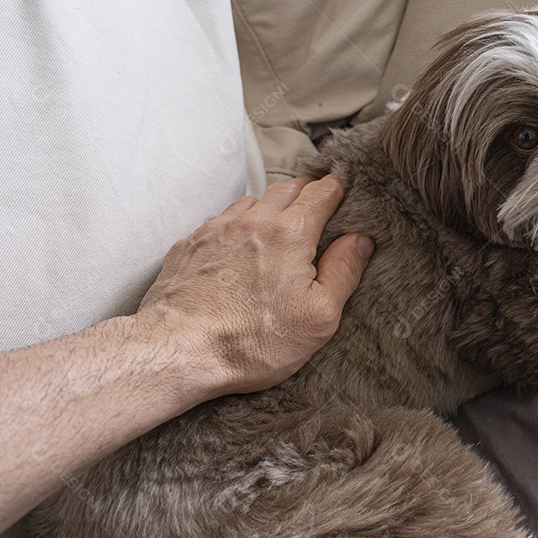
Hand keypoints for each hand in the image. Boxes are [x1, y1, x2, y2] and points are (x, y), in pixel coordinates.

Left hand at [136, 174, 372, 396]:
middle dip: (308, 189)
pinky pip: (221, 222)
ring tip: (281, 222)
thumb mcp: (319, 315)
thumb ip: (344, 271)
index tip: (346, 188)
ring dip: (272, 205)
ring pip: (253, 201)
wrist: (176, 351)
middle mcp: (253, 220)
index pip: (322, 192)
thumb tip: (361, 239)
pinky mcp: (189, 246)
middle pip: (288, 188)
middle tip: (320, 198)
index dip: (338, 186)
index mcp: (290, 233)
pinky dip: (238, 225)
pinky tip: (240, 246)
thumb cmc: (252, 340)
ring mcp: (216, 230)